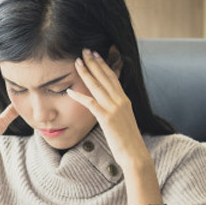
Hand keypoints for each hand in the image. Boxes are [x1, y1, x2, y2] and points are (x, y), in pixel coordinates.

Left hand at [67, 49, 150, 171]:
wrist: (135, 154)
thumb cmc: (128, 141)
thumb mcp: (124, 121)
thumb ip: (117, 110)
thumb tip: (109, 107)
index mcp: (125, 100)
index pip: (113, 78)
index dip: (104, 65)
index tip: (96, 54)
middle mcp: (121, 101)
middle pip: (105, 77)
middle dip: (94, 62)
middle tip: (85, 50)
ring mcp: (115, 109)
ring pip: (98, 86)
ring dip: (86, 73)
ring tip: (77, 62)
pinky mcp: (107, 119)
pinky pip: (91, 104)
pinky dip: (80, 96)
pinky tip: (70, 91)